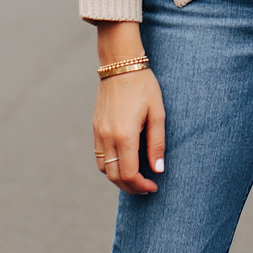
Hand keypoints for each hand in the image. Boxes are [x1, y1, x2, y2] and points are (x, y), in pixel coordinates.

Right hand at [93, 70, 165, 194]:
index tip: (153, 186)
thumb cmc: (143, 86)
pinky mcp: (95, 127)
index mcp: (124, 135)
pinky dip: (110, 166)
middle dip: (130, 187)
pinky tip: (124, 162)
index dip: (141, 185)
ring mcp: (98, 132)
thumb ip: (157, 144)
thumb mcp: (157, 114)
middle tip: (145, 187)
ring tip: (135, 177)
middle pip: (114, 176)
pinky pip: (99, 155)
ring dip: (118, 178)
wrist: (120, 64)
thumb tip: (158, 169)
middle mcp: (107, 136)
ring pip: (103, 168)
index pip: (129, 173)